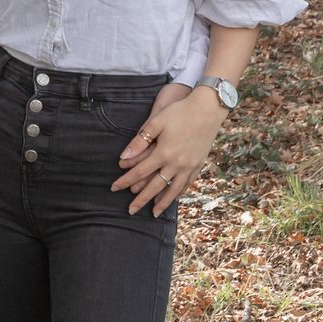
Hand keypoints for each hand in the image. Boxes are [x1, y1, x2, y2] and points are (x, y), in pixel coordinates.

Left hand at [114, 87, 227, 215]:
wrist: (208, 108)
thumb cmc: (179, 112)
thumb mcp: (156, 122)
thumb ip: (139, 141)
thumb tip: (122, 158)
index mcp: (163, 153)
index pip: (139, 172)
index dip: (124, 181)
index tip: (113, 188)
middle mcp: (177, 163)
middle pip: (154, 186)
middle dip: (141, 199)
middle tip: (130, 211)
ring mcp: (190, 166)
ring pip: (173, 190)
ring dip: (162, 202)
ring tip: (153, 213)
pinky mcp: (199, 164)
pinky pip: (187, 184)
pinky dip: (178, 193)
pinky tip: (173, 198)